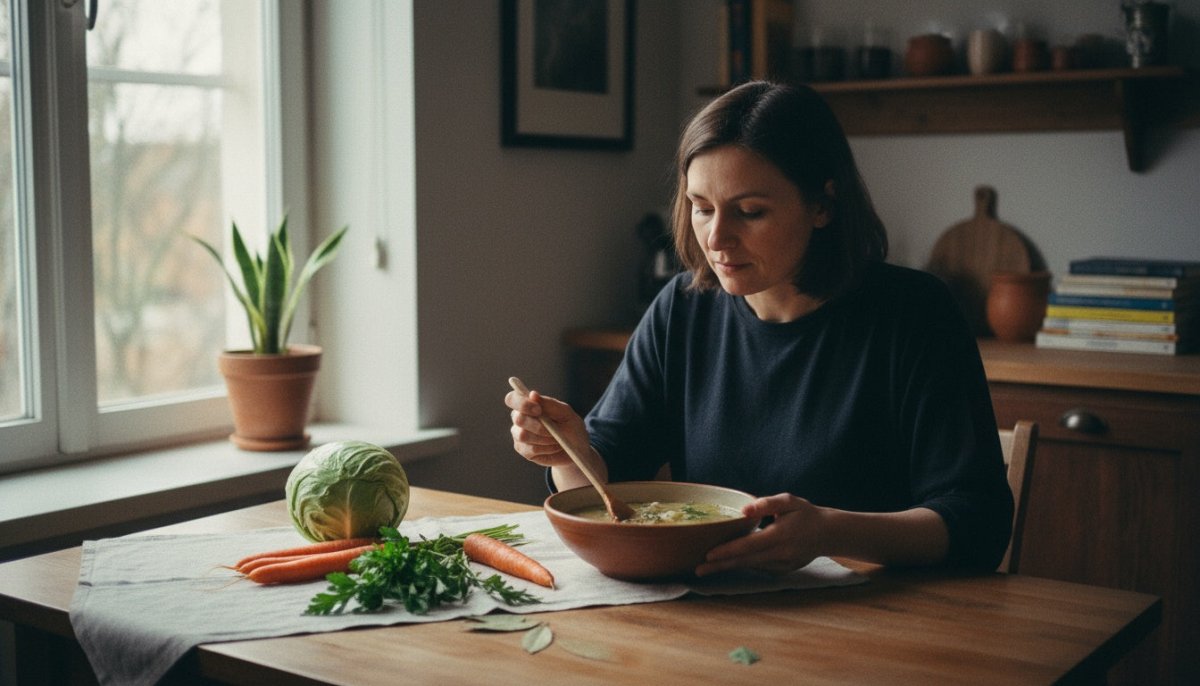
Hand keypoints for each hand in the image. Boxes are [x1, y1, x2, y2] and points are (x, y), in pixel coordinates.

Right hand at [504, 387, 588, 469]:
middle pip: (518, 419)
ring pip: (524, 436)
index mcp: (527, 404)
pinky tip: (553, 447)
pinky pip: (530, 449)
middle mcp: (519, 418)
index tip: (538, 409)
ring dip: (545, 438)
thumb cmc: (570, 426)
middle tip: (553, 430)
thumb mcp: (565, 413)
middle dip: (538, 426)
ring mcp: (518, 435)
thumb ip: (549, 404)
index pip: (512, 399)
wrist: (575, 448)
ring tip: (557, 439)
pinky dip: (546, 448)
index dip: (522, 404)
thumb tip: (532, 394)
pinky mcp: (523, 450)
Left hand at [695, 493, 828, 576]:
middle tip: (697, 570)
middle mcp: (779, 554)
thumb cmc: (806, 513)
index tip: (708, 554)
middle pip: (744, 562)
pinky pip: (759, 567)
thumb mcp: (789, 501)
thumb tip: (744, 510)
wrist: (828, 534)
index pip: (748, 545)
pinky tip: (729, 563)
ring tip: (706, 569)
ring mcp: (782, 565)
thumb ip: (767, 504)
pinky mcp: (783, 570)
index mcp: (779, 536)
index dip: (728, 551)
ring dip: (728, 567)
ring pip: (750, 566)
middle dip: (720, 566)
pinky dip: (744, 565)